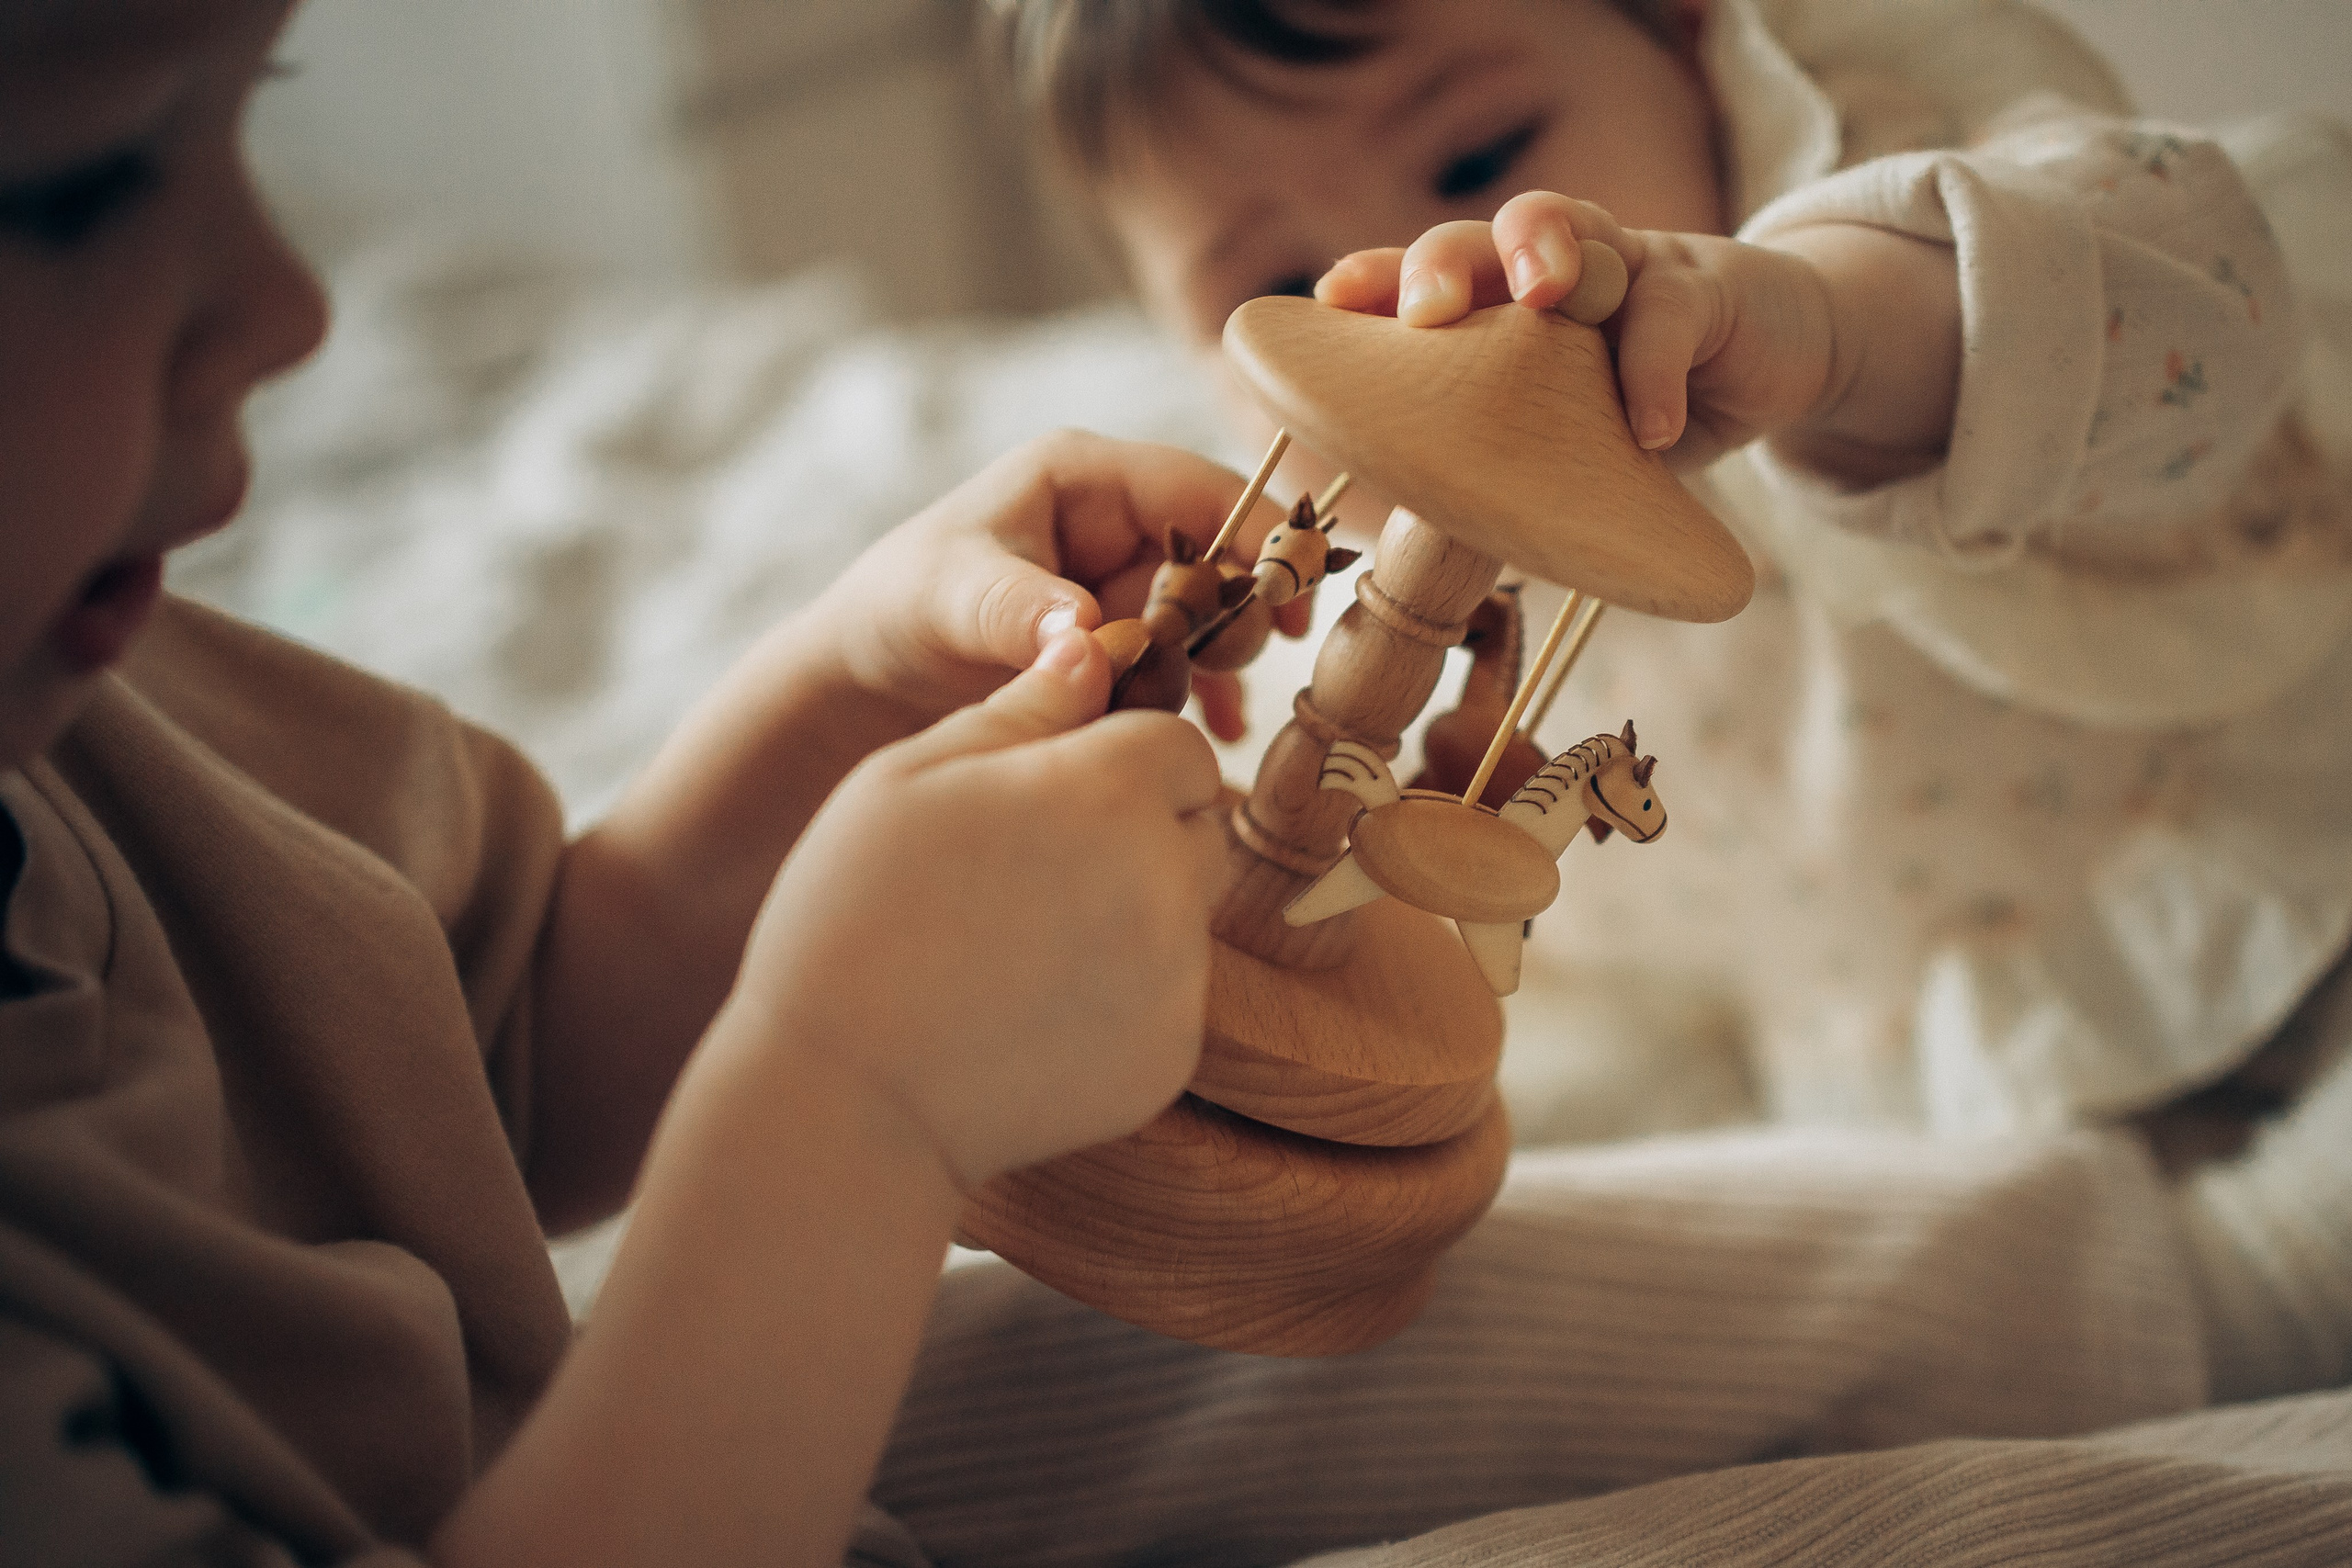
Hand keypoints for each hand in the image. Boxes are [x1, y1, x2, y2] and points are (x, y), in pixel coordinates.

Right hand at [723, 628, 1230, 1189]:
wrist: (847, 1100)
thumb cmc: (853, 918)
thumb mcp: (909, 778)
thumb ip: (1019, 710)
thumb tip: (1090, 648)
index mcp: (1109, 791)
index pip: (1177, 745)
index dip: (1122, 759)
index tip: (1057, 792)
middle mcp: (1169, 879)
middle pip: (1203, 826)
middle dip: (1144, 830)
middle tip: (1038, 870)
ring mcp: (1180, 977)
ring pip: (1187, 914)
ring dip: (1133, 912)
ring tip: (1022, 946)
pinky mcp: (1172, 1056)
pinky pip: (1168, 999)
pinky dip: (1120, 999)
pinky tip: (1028, 1012)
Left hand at [810, 429, 1309, 742]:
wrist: (867, 678)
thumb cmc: (897, 611)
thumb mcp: (947, 599)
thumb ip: (1017, 609)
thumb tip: (1089, 631)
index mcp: (1086, 479)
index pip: (1202, 492)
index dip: (1259, 538)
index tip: (1291, 598)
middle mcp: (1119, 525)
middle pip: (1223, 557)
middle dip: (1234, 613)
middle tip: (1219, 665)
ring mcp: (1128, 585)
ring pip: (1213, 617)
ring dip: (1212, 663)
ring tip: (1177, 703)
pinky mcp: (1129, 641)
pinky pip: (1193, 664)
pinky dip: (1204, 698)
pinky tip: (1208, 734)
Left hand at [1316, 191, 1957, 479]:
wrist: (1770, 357)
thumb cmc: (1637, 403)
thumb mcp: (1563, 432)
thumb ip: (1505, 455)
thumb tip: (1424, 528)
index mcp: (1500, 301)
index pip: (1425, 278)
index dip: (1378, 277)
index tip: (1333, 300)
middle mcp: (1552, 266)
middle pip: (1483, 236)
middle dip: (1445, 262)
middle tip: (1425, 310)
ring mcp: (1629, 263)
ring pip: (1577, 226)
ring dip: (1546, 249)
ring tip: (1540, 296)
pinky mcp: (1706, 288)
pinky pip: (1673, 312)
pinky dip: (1657, 370)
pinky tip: (1651, 431)